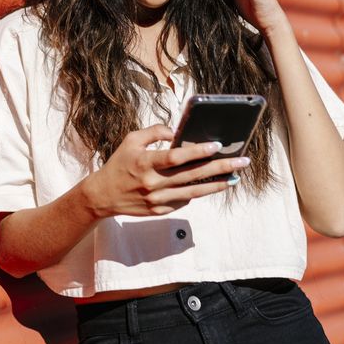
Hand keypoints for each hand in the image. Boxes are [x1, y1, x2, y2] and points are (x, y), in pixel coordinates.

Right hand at [82, 124, 251, 217]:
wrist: (103, 196)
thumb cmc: (119, 164)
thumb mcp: (131, 141)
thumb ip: (154, 132)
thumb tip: (176, 132)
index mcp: (145, 163)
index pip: (176, 157)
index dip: (198, 152)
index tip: (216, 146)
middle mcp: (153, 183)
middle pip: (193, 175)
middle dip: (220, 167)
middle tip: (240, 162)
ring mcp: (157, 200)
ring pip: (194, 192)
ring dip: (217, 185)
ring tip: (234, 178)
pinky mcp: (160, 211)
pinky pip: (184, 201)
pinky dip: (198, 193)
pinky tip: (210, 186)